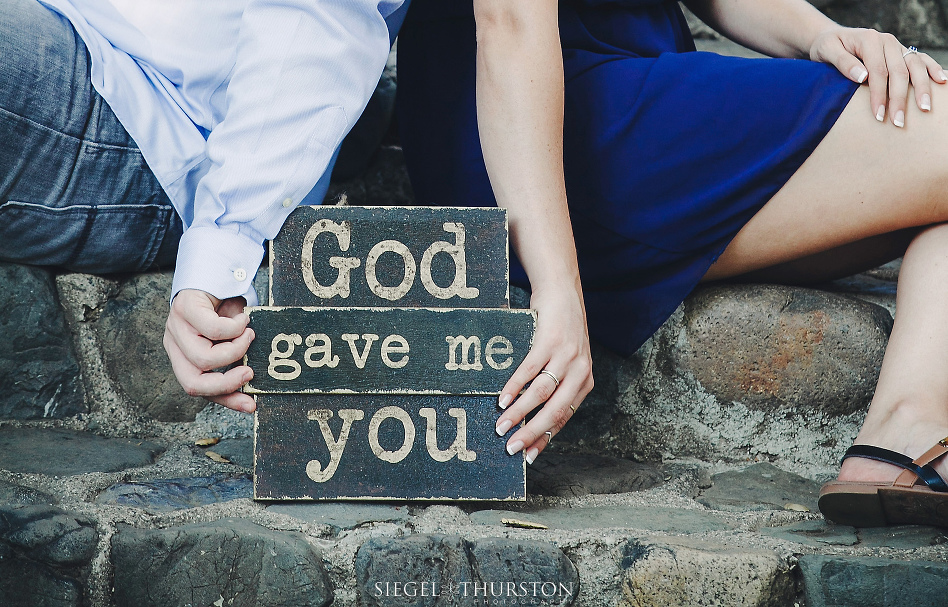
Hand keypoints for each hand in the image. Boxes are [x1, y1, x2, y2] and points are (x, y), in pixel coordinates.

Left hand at [163, 289, 255, 412]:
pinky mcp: (183, 308)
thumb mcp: (231, 339)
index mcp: (183, 357)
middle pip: (193, 382)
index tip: (252, 404)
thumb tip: (252, 384)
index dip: (226, 400)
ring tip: (249, 334)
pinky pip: (213, 330)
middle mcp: (174, 345)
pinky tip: (243, 318)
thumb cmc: (227, 307)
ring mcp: (174, 327)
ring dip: (236, 348)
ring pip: (204, 358)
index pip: (198, 389)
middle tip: (250, 371)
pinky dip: (236, 327)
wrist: (218, 269)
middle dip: (226, 382)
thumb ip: (233, 358)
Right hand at [493, 283, 592, 463]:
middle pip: (554, 411)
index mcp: (585, 382)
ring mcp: (566, 356)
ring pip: (541, 393)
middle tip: (511, 448)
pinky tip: (502, 399)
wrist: (563, 294)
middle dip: (531, 433)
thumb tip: (531, 415)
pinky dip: (515, 387)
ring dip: (519, 413)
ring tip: (501, 425)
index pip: (564, 418)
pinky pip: (530, 370)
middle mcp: (580, 372)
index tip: (527, 456)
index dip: (545, 438)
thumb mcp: (568, 361)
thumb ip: (558, 385)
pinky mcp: (550, 341)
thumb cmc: (560, 332)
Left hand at [809, 26, 947, 126]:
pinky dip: (933, 69)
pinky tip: (942, 81)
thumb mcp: (827, 50)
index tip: (878, 115)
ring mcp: (896, 46)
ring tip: (924, 109)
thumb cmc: (827, 47)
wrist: (832, 38)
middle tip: (898, 122)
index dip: (879, 94)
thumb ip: (842, 62)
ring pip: (914, 66)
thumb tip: (862, 77)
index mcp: (869, 40)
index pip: (878, 71)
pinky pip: (921, 59)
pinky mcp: (901, 52)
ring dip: (921, 88)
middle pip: (899, 72)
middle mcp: (887, 41)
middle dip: (900, 99)